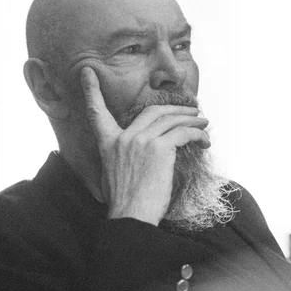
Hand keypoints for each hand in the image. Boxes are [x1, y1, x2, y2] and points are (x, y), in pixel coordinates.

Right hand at [80, 67, 209, 224]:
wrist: (131, 217)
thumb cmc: (125, 204)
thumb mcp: (113, 175)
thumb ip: (123, 158)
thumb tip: (140, 156)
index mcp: (107, 143)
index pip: (96, 112)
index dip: (91, 91)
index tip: (87, 72)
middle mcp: (123, 138)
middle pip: (152, 111)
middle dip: (174, 109)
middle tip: (191, 112)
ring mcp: (141, 141)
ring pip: (171, 120)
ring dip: (191, 121)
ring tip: (203, 124)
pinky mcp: (160, 149)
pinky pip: (183, 134)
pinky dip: (197, 135)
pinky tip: (204, 141)